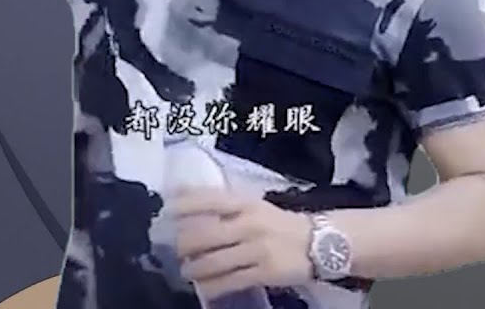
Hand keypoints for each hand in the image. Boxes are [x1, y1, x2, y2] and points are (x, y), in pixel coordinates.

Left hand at [171, 188, 314, 298]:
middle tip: (173, 250)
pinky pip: (231, 281)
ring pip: (215, 261)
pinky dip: (213, 286)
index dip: (185, 204)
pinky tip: (204, 288)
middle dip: (184, 244)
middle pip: (206, 235)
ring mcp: (256, 249)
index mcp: (246, 204)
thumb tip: (184, 196)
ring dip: (194, 269)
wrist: (318, 242)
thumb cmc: (279, 223)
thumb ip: (224, 205)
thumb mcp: (254, 206)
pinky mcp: (263, 272)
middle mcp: (249, 224)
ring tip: (186, 271)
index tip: (166, 210)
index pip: (210, 200)